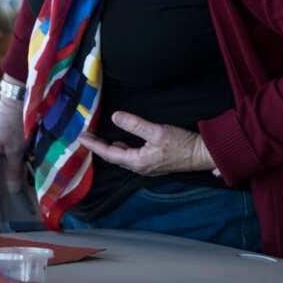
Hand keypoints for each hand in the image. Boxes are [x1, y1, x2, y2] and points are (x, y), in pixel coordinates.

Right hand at [0, 89, 28, 193]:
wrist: (21, 96)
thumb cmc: (15, 122)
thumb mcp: (15, 149)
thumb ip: (13, 171)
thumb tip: (12, 191)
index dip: (6, 187)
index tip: (20, 200)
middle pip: (2, 169)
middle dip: (16, 177)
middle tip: (30, 191)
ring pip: (10, 161)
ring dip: (22, 167)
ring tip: (34, 178)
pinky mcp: (7, 136)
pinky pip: (14, 153)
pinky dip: (23, 157)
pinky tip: (33, 162)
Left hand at [77, 111, 213, 176]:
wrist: (202, 154)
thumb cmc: (182, 144)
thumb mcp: (157, 131)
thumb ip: (135, 125)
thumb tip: (115, 116)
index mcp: (138, 161)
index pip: (108, 153)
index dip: (93, 145)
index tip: (80, 137)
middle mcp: (139, 166)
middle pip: (112, 157)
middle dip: (98, 147)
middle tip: (85, 136)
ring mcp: (146, 165)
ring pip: (121, 157)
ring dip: (108, 148)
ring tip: (96, 138)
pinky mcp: (152, 162)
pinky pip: (129, 156)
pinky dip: (119, 148)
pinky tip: (118, 142)